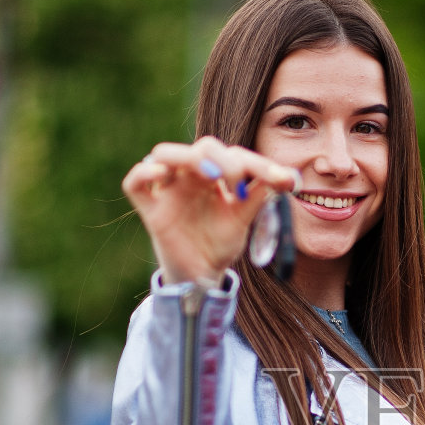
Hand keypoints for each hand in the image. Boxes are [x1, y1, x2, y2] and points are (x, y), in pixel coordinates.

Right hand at [121, 136, 300, 285]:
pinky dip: (144, 173)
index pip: (237, 156)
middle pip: (203, 147)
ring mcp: (170, 190)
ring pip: (165, 154)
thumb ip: (259, 197)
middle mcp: (193, 177)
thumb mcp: (243, 219)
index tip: (285, 181)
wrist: (201, 276)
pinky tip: (161, 175)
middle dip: (223, 159)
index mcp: (218, 176)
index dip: (261, 165)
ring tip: (211, 175)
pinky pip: (135, 184)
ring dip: (187, 157)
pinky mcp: (152, 210)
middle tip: (238, 180)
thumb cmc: (219, 243)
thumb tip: (289, 177)